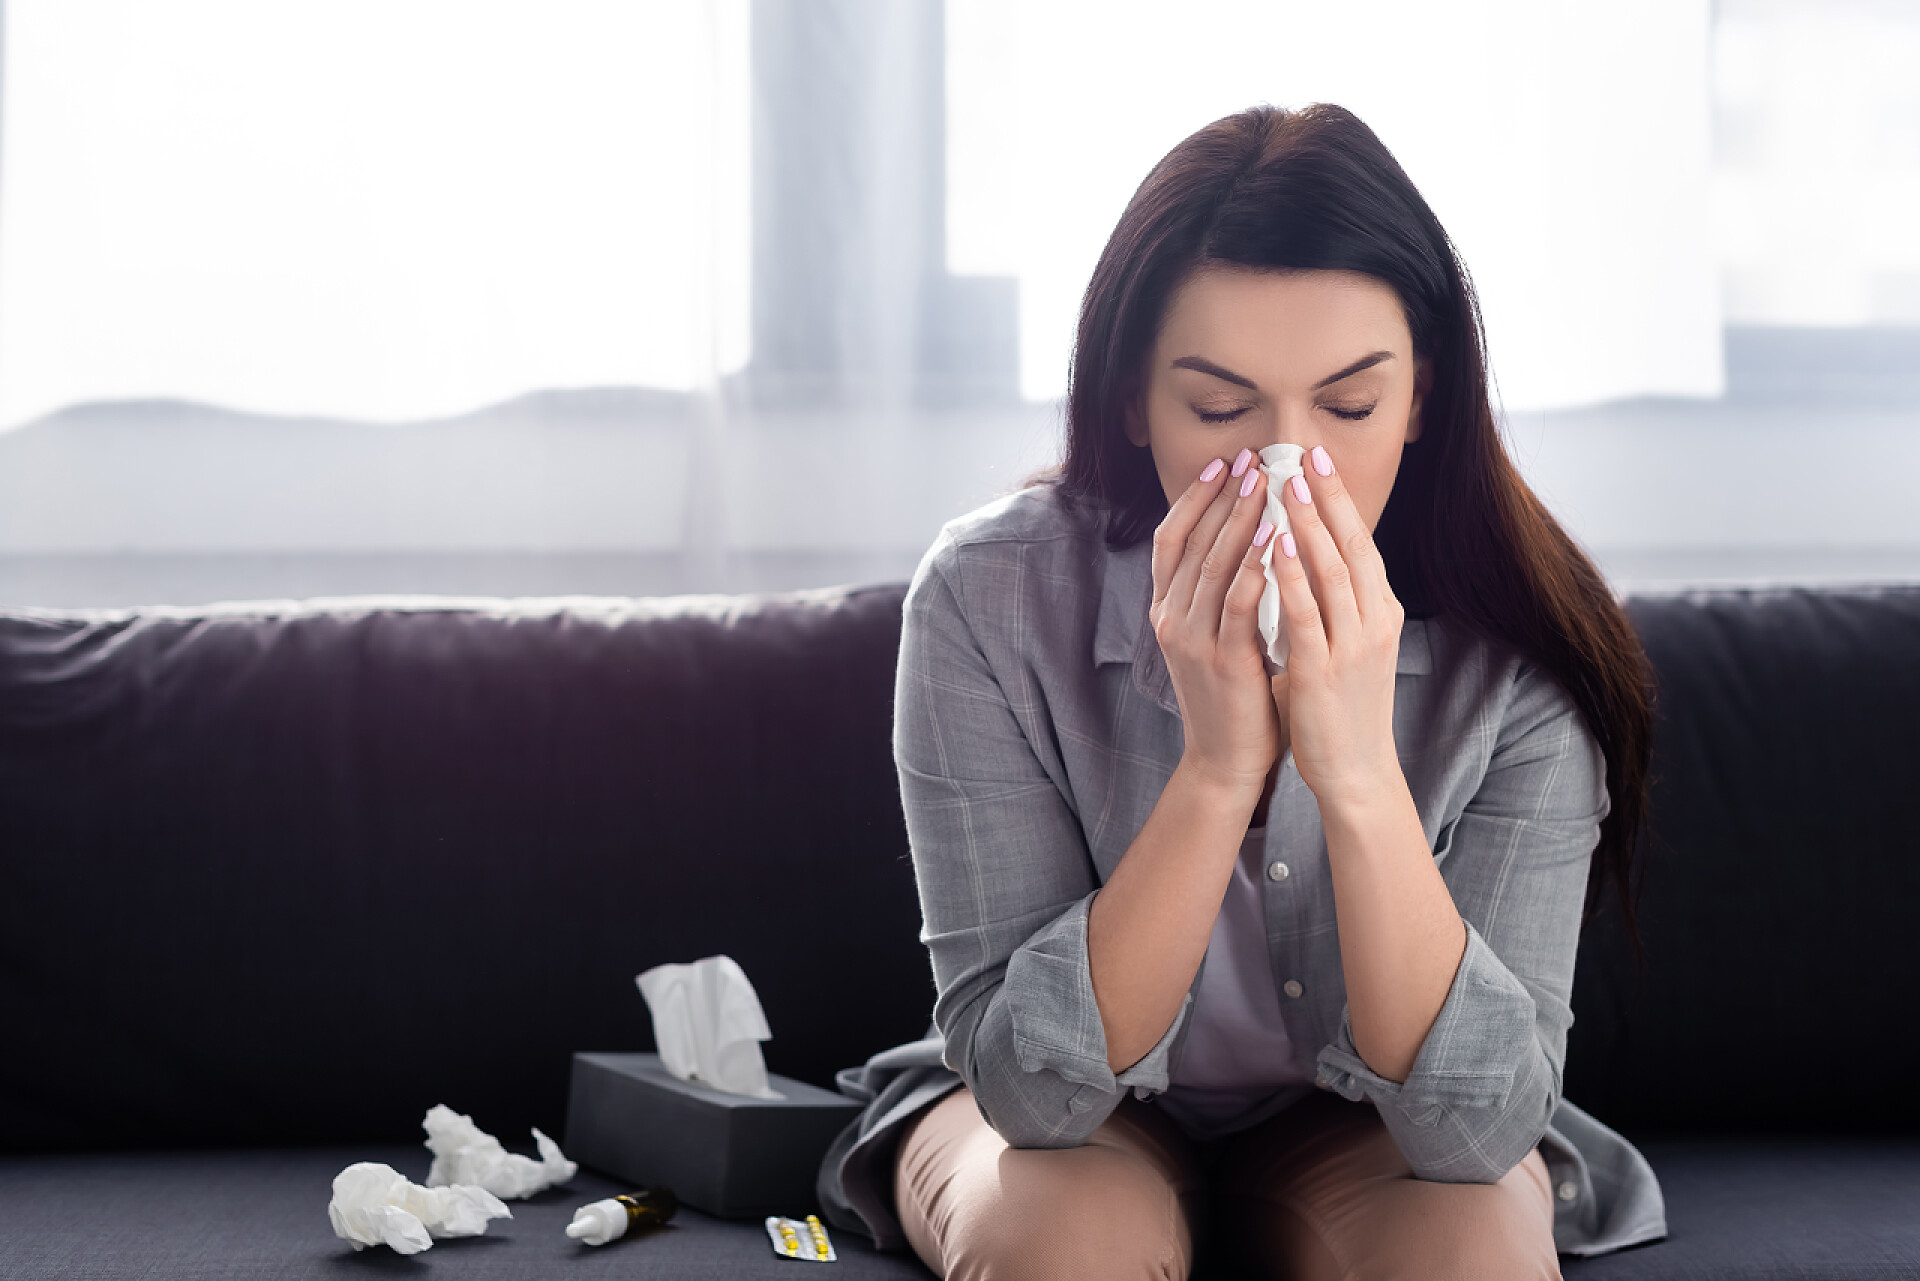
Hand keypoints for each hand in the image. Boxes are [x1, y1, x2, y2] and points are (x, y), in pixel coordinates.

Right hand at [1149, 448, 1286, 794]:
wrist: (1227, 760)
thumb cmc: (1233, 696)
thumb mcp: (1216, 637)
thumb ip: (1223, 594)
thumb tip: (1251, 539)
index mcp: (1166, 611)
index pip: (1170, 539)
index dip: (1193, 498)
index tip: (1221, 464)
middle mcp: (1169, 619)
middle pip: (1192, 541)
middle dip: (1223, 496)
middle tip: (1251, 459)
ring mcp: (1191, 640)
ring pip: (1213, 564)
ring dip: (1241, 518)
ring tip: (1265, 482)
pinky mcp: (1220, 660)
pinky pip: (1237, 601)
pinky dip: (1254, 564)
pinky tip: (1276, 536)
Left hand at [1270, 445, 1405, 807]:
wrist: (1357, 773)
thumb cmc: (1343, 710)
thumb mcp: (1349, 647)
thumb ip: (1335, 607)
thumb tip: (1310, 561)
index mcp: (1380, 614)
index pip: (1361, 546)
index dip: (1339, 502)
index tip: (1318, 463)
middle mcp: (1374, 623)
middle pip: (1352, 547)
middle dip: (1327, 499)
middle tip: (1304, 456)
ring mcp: (1353, 646)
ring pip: (1332, 572)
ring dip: (1308, 525)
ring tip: (1287, 486)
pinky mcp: (1323, 671)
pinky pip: (1306, 613)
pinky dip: (1290, 575)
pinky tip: (1273, 546)